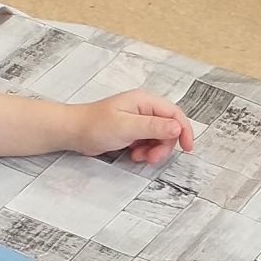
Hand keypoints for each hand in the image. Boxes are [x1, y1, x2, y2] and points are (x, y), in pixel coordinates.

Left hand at [69, 90, 194, 163]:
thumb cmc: (94, 125)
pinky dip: (145, 151)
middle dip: (164, 145)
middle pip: (168, 128)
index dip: (184, 130)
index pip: (174, 114)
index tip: (187, 148)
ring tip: (139, 157)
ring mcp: (138, 120)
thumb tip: (177, 127)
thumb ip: (153, 126)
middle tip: (152, 158)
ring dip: (154, 150)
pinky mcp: (132, 131)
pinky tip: (133, 155)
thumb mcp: (126, 127)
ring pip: (159, 138)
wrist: (73, 132)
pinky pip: (148, 142)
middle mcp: (144, 109)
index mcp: (144, 101)